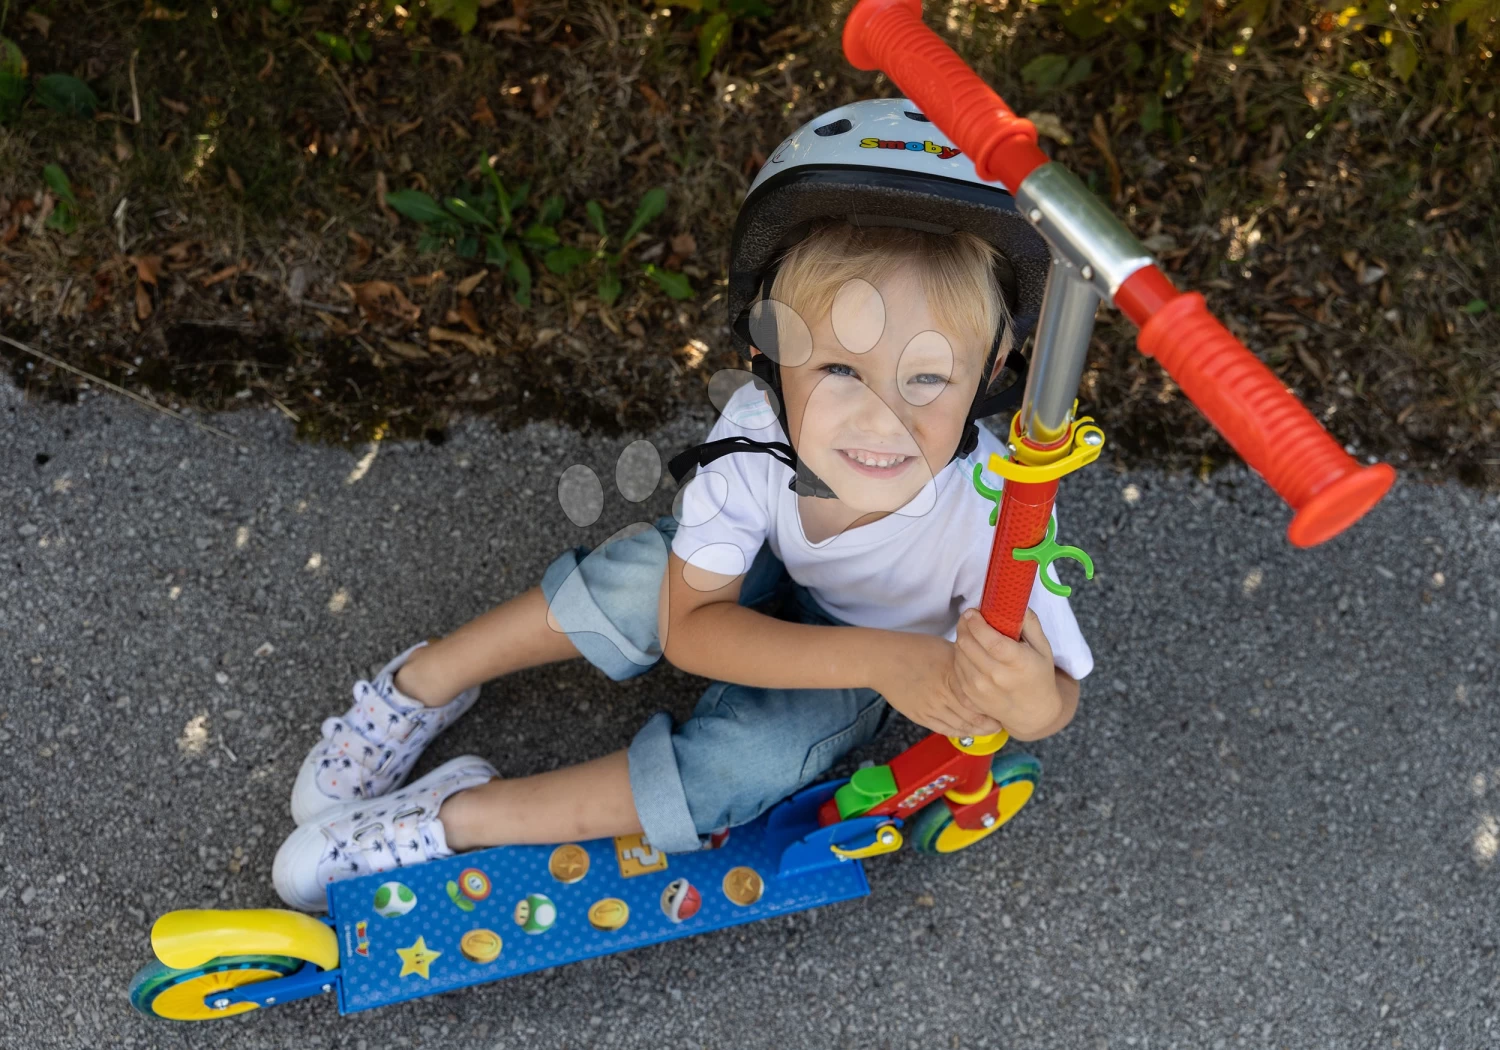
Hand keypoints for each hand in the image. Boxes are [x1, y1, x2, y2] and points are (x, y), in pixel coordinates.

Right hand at [874, 633, 1006, 738]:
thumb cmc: (914, 649)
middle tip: (1002, 721)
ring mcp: (932, 709)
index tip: (1006, 705)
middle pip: (975, 718)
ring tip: (990, 728)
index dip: (996, 706)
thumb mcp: (946, 649)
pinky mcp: (921, 717)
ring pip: (962, 728)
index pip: (982, 698)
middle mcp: (944, 696)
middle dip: (992, 723)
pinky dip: (961, 732)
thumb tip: (985, 668)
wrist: (883, 661)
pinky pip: (946, 730)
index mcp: (953, 676)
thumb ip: (966, 663)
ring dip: (979, 731)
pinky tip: (969, 730)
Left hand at [951, 608, 1061, 737]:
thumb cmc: (1038, 674)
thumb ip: (1029, 623)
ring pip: (958, 653)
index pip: (990, 640)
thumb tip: (1012, 602)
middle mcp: (996, 677)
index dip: (977, 623)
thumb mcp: (1042, 648)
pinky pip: (955, 666)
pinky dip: (960, 654)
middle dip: (965, 624)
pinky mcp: (969, 695)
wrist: (1032, 712)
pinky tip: (970, 650)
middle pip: (968, 644)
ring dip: (962, 637)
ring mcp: (980, 689)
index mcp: (1017, 663)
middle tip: (970, 617)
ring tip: (972, 633)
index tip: (973, 611)